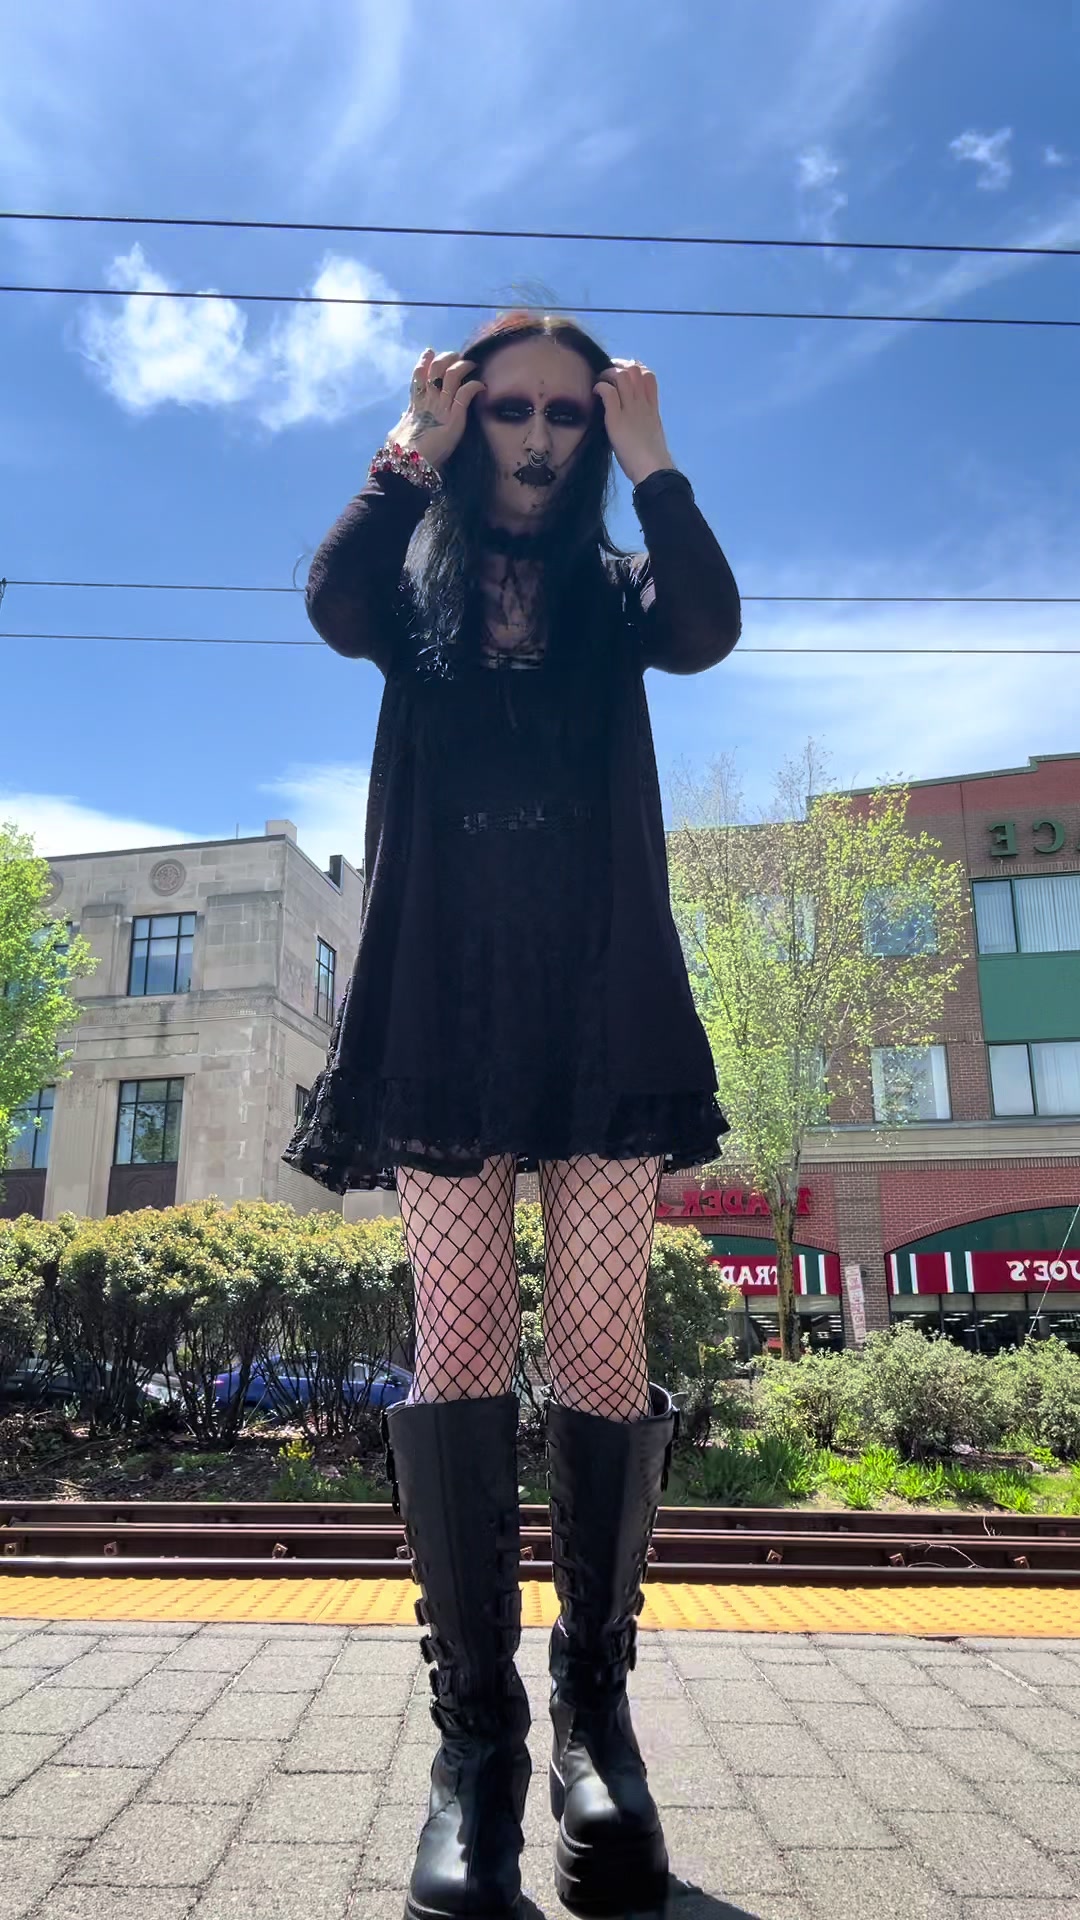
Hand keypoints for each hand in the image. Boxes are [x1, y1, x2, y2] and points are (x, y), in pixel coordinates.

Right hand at [387, 348, 485, 470]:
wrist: (408, 463)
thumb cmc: (401, 453)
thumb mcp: (400, 432)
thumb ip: (405, 421)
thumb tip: (403, 417)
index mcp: (415, 404)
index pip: (418, 375)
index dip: (424, 361)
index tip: (430, 352)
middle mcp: (429, 401)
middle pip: (435, 369)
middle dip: (446, 358)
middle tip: (455, 356)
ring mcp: (441, 407)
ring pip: (452, 375)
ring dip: (462, 366)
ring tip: (471, 364)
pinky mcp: (454, 416)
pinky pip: (466, 393)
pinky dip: (475, 386)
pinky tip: (481, 386)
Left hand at [593, 359, 674, 486]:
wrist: (653, 470)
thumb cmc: (651, 459)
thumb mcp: (652, 433)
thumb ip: (644, 420)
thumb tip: (632, 418)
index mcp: (652, 408)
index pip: (648, 376)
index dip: (635, 369)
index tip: (623, 375)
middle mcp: (642, 404)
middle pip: (635, 369)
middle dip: (619, 366)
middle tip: (607, 374)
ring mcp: (630, 409)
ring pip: (622, 375)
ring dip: (607, 374)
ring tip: (599, 381)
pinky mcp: (617, 419)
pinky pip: (609, 392)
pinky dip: (600, 387)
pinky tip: (595, 392)